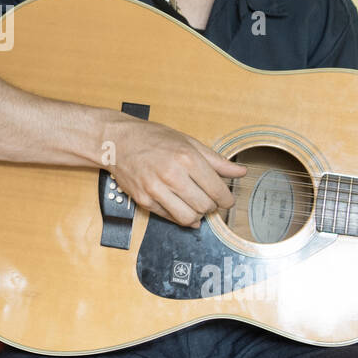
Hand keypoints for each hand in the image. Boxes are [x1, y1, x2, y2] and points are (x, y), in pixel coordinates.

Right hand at [105, 118, 247, 227]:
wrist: (117, 142)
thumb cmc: (152, 138)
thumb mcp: (188, 142)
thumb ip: (216, 160)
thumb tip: (240, 172)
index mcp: (187, 158)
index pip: (217, 191)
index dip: (226, 199)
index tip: (226, 200)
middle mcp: (172, 175)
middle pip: (205, 206)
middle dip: (211, 206)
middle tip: (209, 199)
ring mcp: (156, 189)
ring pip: (189, 218)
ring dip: (196, 215)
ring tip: (195, 204)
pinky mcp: (144, 200)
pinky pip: (170, 218)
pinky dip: (179, 217)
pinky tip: (181, 207)